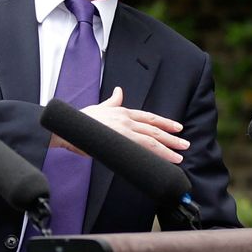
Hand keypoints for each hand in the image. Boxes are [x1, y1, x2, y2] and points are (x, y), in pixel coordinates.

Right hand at [51, 87, 188, 163]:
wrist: (67, 128)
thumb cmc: (80, 120)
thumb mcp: (99, 107)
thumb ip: (113, 101)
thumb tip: (120, 90)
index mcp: (122, 112)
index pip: (149, 117)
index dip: (165, 122)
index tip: (177, 127)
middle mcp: (126, 119)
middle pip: (154, 128)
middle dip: (172, 136)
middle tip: (185, 143)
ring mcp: (124, 130)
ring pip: (151, 139)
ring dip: (168, 148)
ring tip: (179, 155)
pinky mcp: (120, 141)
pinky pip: (142, 149)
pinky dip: (155, 155)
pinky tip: (164, 161)